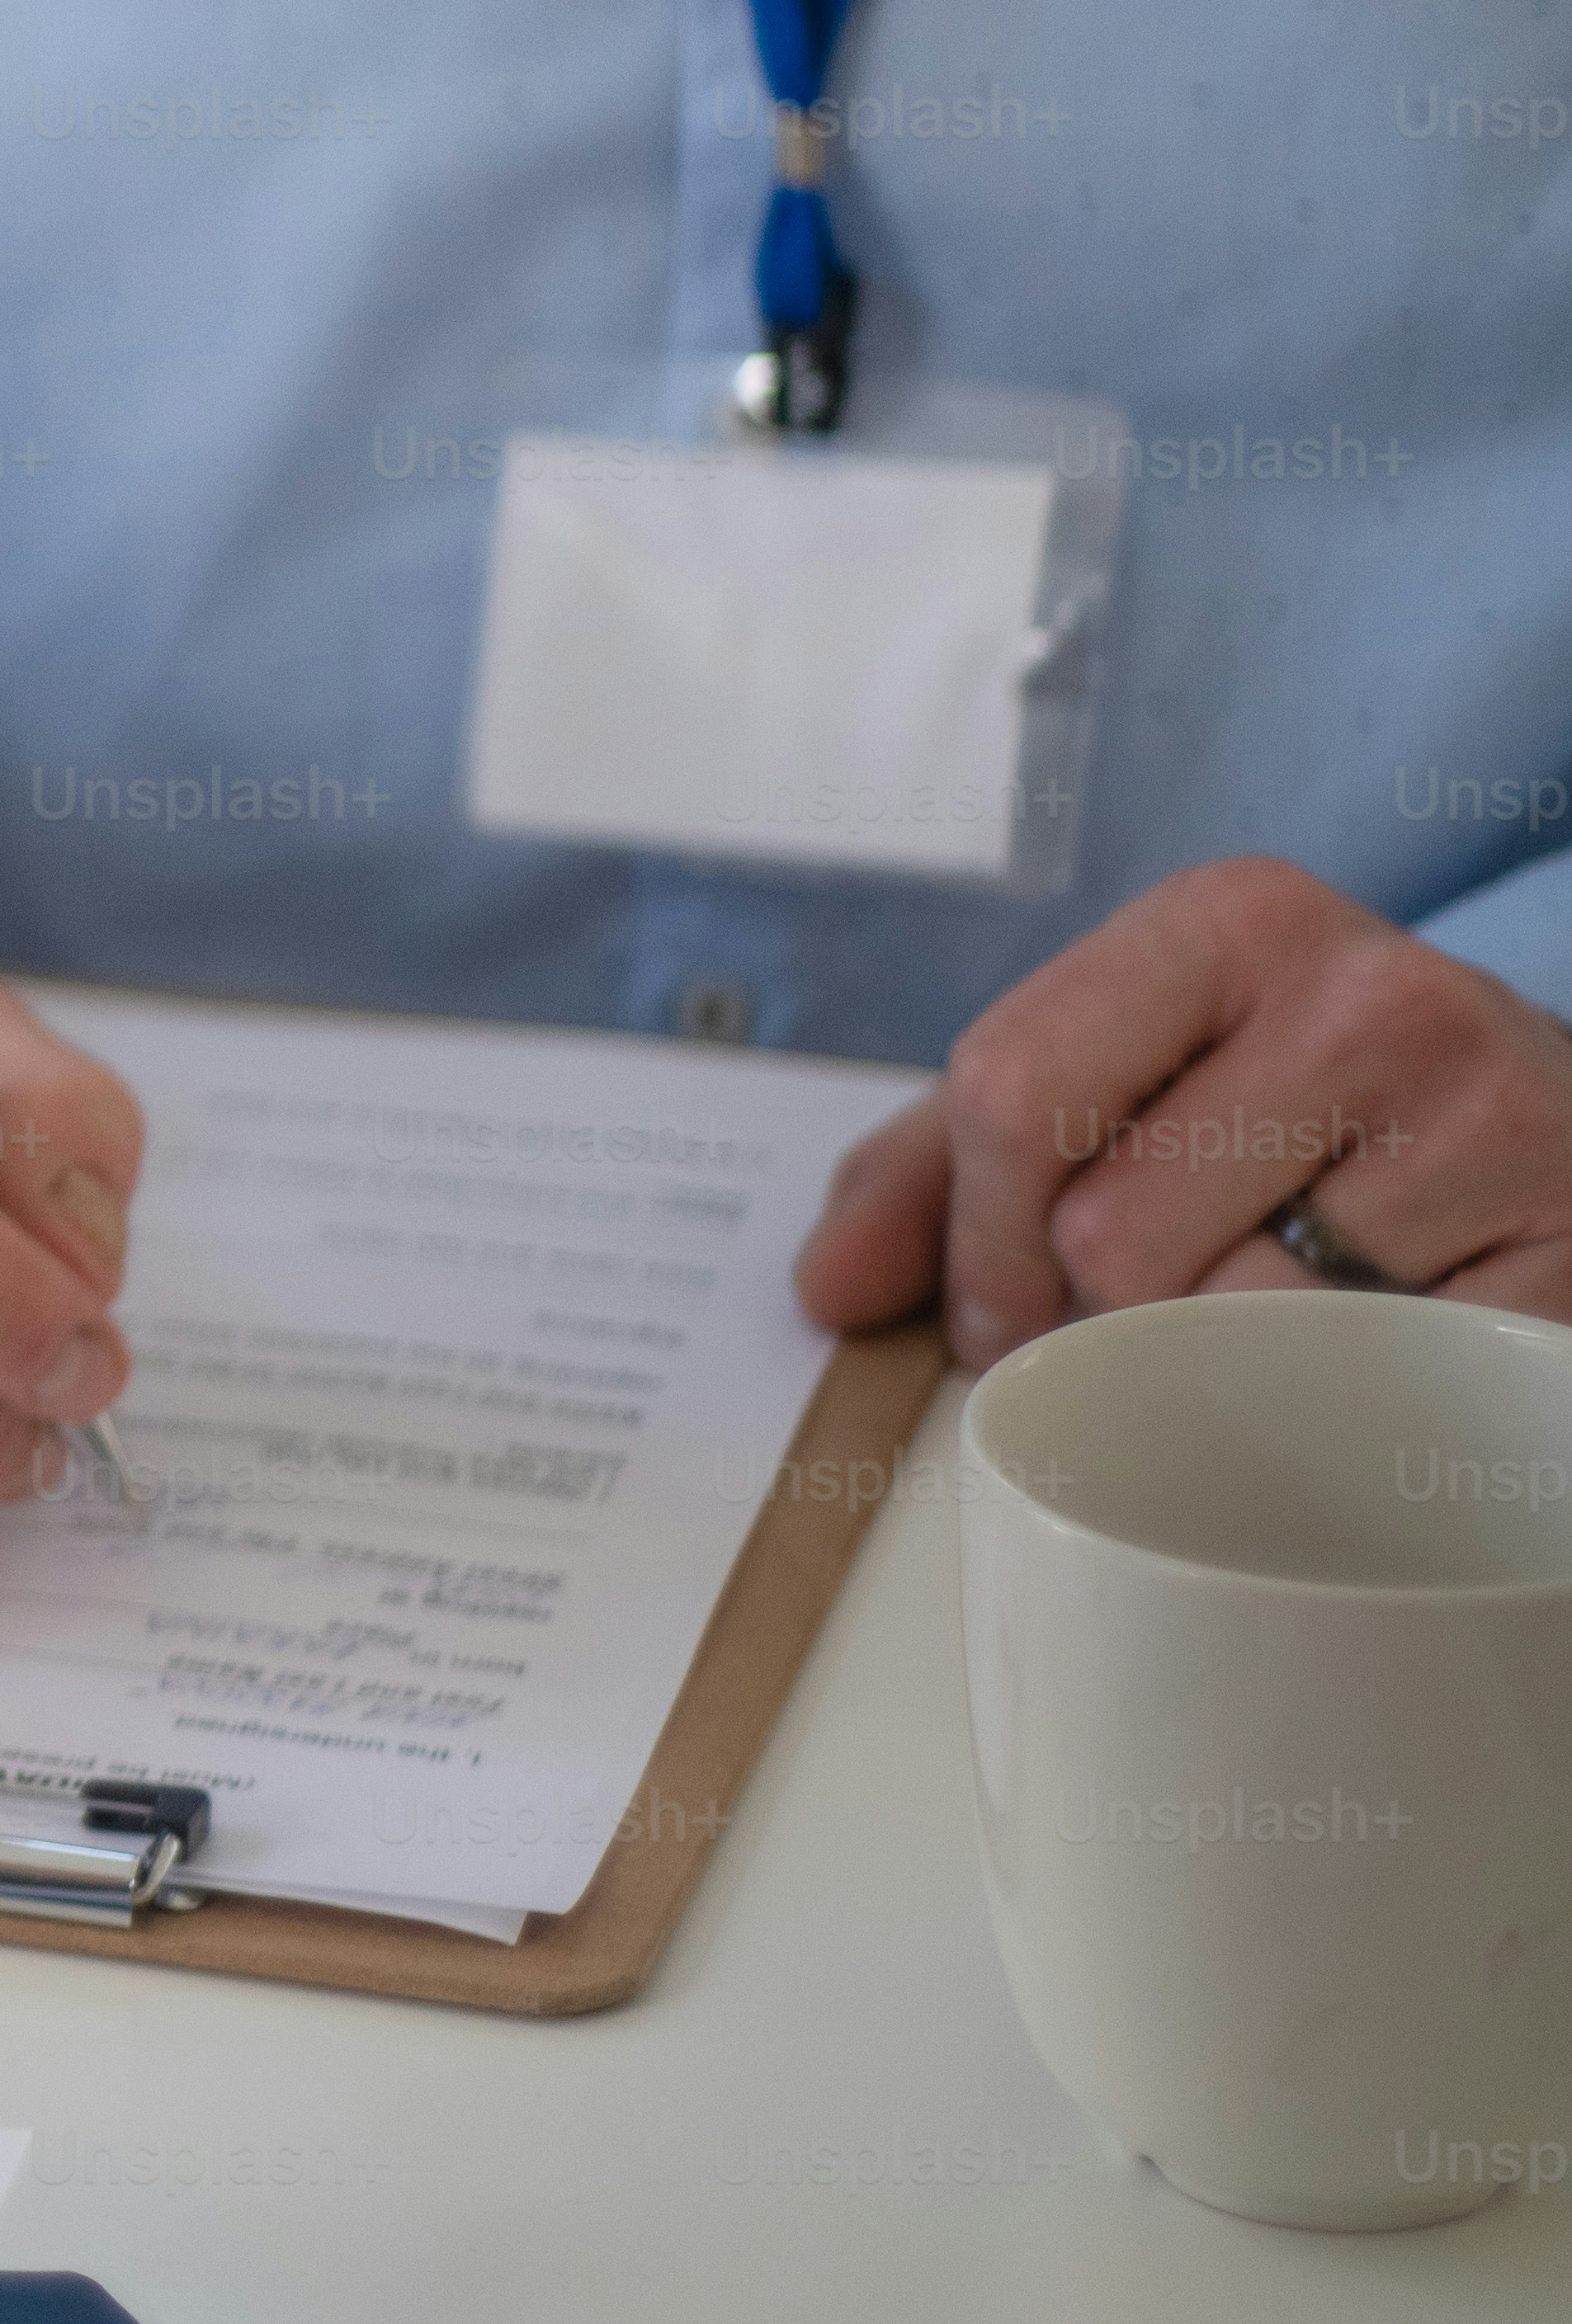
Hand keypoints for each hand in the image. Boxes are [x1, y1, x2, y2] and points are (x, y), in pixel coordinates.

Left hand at [791, 856, 1571, 1357]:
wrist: (1560, 1137)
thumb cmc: (1307, 1118)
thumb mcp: (1124, 1091)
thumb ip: (942, 1171)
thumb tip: (826, 1284)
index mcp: (1229, 923)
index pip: (1010, 1092)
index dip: (978, 1241)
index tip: (997, 1311)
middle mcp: (1371, 993)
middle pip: (1108, 1230)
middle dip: (1097, 1316)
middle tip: (1148, 1325)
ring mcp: (1493, 1116)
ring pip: (1236, 1323)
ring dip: (1221, 1362)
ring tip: (1282, 1312)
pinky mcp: (1569, 1247)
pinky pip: (1369, 1384)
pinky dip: (1339, 1401)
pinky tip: (1371, 1350)